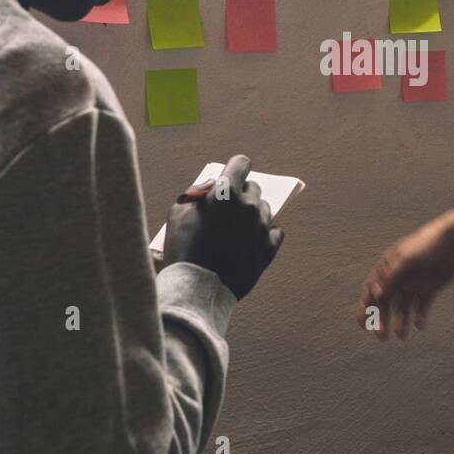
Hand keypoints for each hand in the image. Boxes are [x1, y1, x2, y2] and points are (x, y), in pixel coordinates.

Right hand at [163, 154, 282, 298]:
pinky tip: (251, 240)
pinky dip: (264, 233)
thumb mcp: (177, 213)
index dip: (235, 168)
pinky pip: (275, 231)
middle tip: (227, 211)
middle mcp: (248, 206)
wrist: (196, 289)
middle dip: (241, 195)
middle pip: (253, 188)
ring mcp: (261, 227)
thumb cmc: (183, 248)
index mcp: (225, 193)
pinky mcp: (269, 249)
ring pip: (264, 209)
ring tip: (236, 230)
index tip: (231, 177)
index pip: (241, 163)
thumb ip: (197, 192)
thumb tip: (214, 185)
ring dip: (252, 214)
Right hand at [358, 209, 453, 339]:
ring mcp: (414, 283)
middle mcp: (399, 277)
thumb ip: (390, 279)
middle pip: (386, 302)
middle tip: (382, 337)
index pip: (372, 289)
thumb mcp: (405, 261)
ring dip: (400, 321)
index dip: (365, 307)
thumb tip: (376, 296)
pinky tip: (420, 325)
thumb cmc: (425, 245)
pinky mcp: (429, 288)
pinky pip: (422, 306)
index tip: (362, 324)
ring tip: (402, 335)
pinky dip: (420, 317)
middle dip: (382, 319)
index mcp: (388, 267)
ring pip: (403, 307)